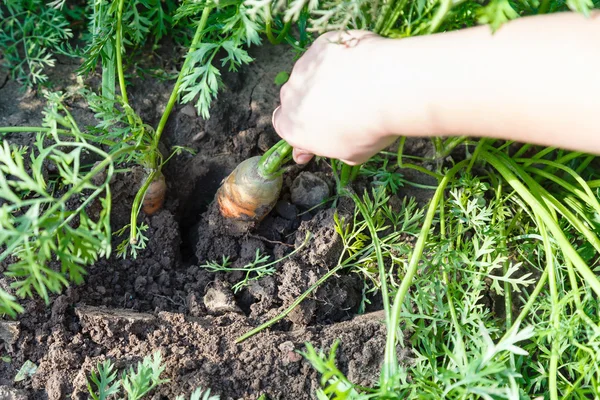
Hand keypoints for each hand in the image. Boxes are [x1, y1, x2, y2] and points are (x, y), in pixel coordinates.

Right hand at [272, 30, 397, 164]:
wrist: (387, 87)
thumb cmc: (369, 129)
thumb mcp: (351, 154)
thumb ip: (330, 149)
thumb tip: (319, 148)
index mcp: (292, 127)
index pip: (283, 125)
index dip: (301, 127)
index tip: (320, 131)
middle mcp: (290, 95)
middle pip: (294, 98)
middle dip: (312, 102)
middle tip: (341, 107)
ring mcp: (303, 66)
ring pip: (309, 73)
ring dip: (324, 79)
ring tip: (356, 84)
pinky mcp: (320, 44)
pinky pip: (326, 53)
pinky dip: (339, 59)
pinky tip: (360, 65)